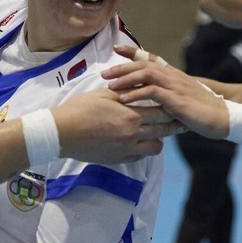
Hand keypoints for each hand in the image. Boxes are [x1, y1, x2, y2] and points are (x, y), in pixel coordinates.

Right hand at [52, 89, 181, 163]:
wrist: (60, 132)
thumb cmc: (80, 109)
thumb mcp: (105, 93)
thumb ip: (127, 90)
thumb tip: (143, 83)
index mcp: (130, 115)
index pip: (162, 112)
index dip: (173, 108)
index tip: (180, 105)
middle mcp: (133, 134)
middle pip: (163, 130)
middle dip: (174, 124)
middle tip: (180, 120)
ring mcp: (126, 149)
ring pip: (155, 147)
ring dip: (158, 138)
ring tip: (156, 131)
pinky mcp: (118, 159)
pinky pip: (140, 156)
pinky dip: (143, 148)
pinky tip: (140, 140)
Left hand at [105, 46, 230, 138]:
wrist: (224, 118)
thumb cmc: (203, 113)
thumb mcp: (183, 101)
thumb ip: (168, 98)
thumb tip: (154, 102)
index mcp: (174, 76)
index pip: (152, 58)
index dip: (134, 52)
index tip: (117, 48)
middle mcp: (174, 77)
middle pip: (144, 64)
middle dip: (123, 67)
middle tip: (105, 73)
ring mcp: (176, 86)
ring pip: (146, 74)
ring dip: (126, 79)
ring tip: (110, 85)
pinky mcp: (177, 99)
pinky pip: (152, 92)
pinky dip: (136, 94)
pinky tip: (124, 99)